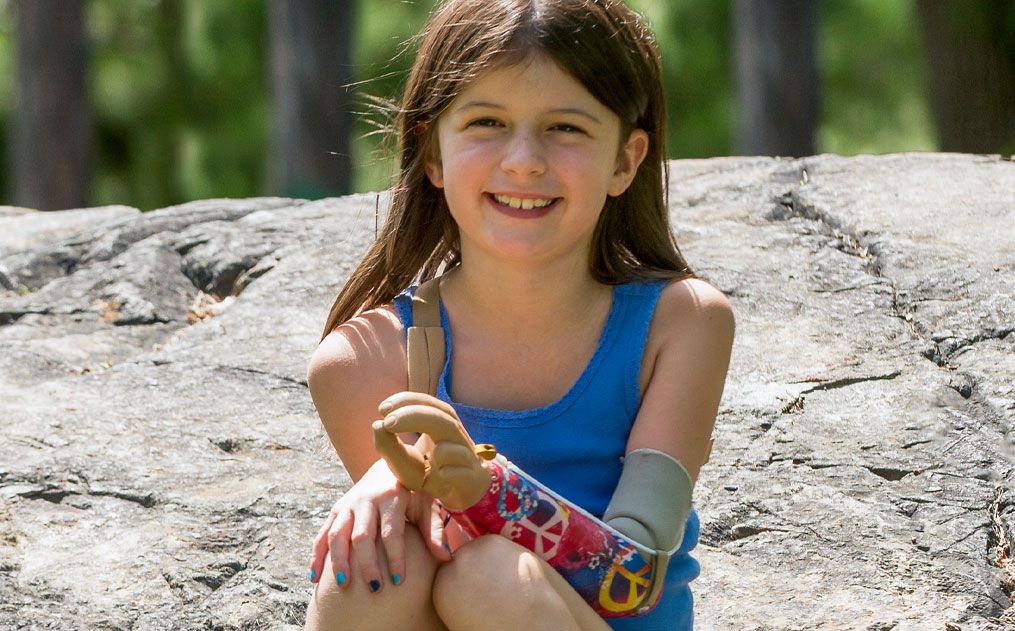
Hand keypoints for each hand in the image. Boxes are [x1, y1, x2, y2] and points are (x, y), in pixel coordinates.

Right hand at [308, 458, 450, 589]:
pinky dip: (317, 556)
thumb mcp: (428, 504)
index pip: (391, 531)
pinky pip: (322, 534)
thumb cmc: (413, 490)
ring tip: (344, 585)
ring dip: (338, 561)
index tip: (399, 580)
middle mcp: (366, 499)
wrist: (389, 465)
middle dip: (367, 564)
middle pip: (362, 536)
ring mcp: (348, 504)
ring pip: (337, 535)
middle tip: (374, 589)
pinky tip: (315, 578)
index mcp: (392, 496)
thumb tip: (445, 558)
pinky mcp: (336, 510)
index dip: (395, 557)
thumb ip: (434, 530)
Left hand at [373, 392, 492, 510]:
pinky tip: (433, 484)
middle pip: (442, 416)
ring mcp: (466, 456)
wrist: (461, 492)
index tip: (381, 410)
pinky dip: (438, 479)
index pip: (427, 403)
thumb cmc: (430, 471)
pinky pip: (453, 474)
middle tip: (387, 422)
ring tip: (426, 465)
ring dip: (429, 455)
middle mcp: (456, 435)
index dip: (406, 401)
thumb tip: (377, 425)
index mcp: (441, 423)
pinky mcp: (470, 477)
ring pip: (447, 448)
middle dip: (413, 415)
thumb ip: (388, 445)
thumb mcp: (404, 460)